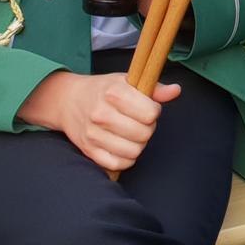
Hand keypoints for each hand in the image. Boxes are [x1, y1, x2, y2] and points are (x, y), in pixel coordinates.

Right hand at [17, 71, 179, 172]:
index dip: (154, 111)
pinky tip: (124, 146)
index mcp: (114, 93)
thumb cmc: (104, 90)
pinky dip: (126, 159)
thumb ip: (155, 88)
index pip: (150, 113)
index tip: (148, 108)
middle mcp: (102, 114)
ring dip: (139, 145)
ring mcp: (93, 134)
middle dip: (148, 128)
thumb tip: (175, 91)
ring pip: (133, 151)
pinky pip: (117, 164)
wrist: (68, 100)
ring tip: (133, 134)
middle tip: (140, 122)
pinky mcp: (88, 150)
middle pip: (144, 134)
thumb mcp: (128, 81)